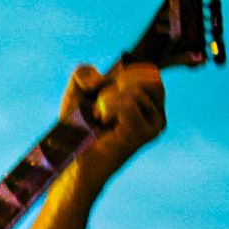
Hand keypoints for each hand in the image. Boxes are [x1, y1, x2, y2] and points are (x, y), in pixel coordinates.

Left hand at [60, 61, 166, 179]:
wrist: (72, 158)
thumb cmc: (76, 127)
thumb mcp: (76, 92)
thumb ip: (83, 73)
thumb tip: (100, 81)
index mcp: (147, 100)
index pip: (150, 71)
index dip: (126, 72)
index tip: (105, 93)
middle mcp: (156, 111)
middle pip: (149, 76)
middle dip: (117, 85)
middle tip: (102, 107)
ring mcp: (155, 124)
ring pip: (137, 90)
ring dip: (108, 100)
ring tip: (101, 119)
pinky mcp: (147, 134)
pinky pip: (130, 104)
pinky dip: (109, 108)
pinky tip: (103, 124)